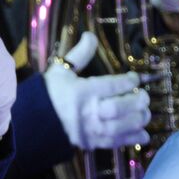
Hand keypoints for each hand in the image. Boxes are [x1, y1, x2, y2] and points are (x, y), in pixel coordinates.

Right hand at [44, 31, 149, 149]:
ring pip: (120, 127)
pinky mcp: (91, 143)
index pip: (111, 85)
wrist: (33, 123)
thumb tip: (90, 35)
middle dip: (136, 102)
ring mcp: (90, 130)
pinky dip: (132, 139)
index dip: (129, 81)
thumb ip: (80, 54)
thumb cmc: (49, 94)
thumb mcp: (61, 70)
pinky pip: (115, 142)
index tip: (135, 78)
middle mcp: (87, 111)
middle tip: (144, 97)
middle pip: (118, 107)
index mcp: (81, 91)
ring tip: (145, 114)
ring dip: (137, 120)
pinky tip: (143, 134)